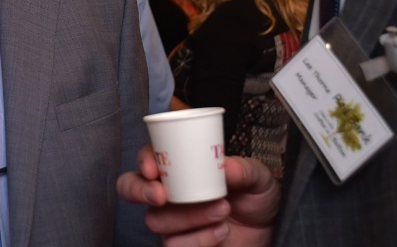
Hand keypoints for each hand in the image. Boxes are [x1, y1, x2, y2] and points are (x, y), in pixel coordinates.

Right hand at [116, 145, 279, 245]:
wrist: (266, 235)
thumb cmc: (254, 200)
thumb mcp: (258, 178)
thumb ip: (245, 170)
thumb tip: (226, 165)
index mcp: (179, 168)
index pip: (149, 158)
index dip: (144, 159)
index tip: (153, 167)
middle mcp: (168, 194)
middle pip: (130, 188)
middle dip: (138, 190)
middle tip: (161, 195)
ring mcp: (171, 222)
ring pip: (156, 220)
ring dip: (187, 215)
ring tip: (221, 208)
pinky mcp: (181, 246)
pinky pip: (174, 245)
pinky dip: (199, 239)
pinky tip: (221, 230)